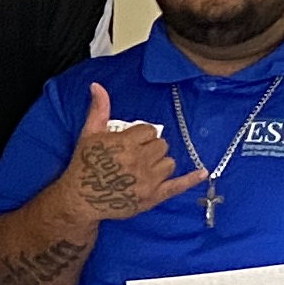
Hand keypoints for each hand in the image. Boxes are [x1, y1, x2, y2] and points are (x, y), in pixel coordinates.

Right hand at [63, 85, 205, 220]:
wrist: (81, 198)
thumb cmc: (84, 165)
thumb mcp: (89, 134)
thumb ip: (99, 109)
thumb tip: (97, 86)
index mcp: (126, 143)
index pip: (149, 131)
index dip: (141, 135)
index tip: (131, 142)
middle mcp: (140, 161)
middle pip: (161, 146)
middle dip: (150, 148)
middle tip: (136, 155)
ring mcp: (148, 180)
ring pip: (169, 163)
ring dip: (159, 163)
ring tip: (144, 168)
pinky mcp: (153, 197)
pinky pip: (178, 186)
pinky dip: (191, 179)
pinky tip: (202, 172)